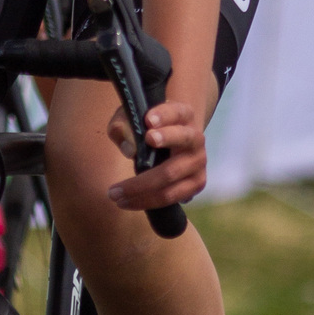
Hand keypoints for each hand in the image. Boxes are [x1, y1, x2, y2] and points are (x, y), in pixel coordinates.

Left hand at [106, 96, 206, 211]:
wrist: (174, 142)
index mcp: (184, 115)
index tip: (148, 121)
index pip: (176, 112)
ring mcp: (198, 162)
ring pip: (171, 176)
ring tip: (115, 194)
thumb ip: (124, 126)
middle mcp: (196, 138)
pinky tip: (127, 202)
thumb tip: (129, 150)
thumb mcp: (133, 119)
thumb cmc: (149, 128)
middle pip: (178, 145)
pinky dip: (148, 201)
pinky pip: (171, 196)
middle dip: (154, 150)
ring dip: (141, 187)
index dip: (164, 116)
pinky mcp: (197, 183)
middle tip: (130, 160)